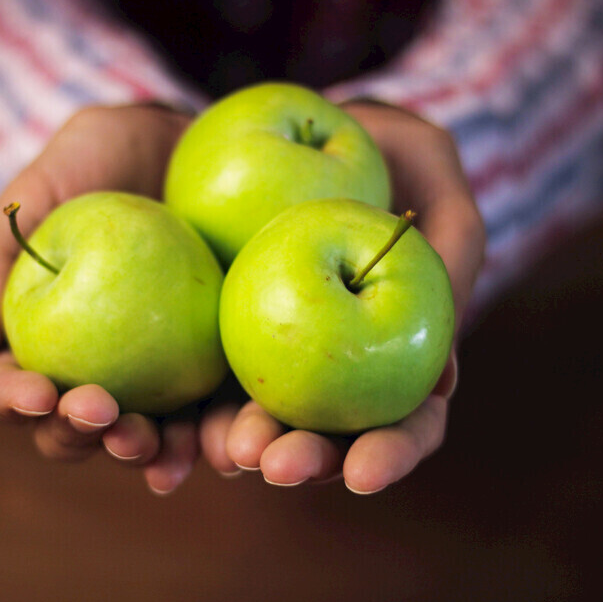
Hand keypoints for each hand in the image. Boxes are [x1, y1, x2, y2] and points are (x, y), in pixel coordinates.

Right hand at [0, 103, 209, 493]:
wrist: (188, 147)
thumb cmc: (100, 161)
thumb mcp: (43, 187)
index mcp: (34, 341)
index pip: (9, 388)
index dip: (14, 399)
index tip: (37, 389)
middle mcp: (89, 372)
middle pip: (69, 429)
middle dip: (77, 433)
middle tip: (100, 411)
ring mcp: (151, 380)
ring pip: (137, 439)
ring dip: (141, 453)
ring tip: (152, 444)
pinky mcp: (209, 373)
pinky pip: (208, 417)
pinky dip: (210, 440)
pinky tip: (220, 451)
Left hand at [201, 101, 485, 493]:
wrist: (301, 126)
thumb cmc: (389, 151)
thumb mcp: (434, 179)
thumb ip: (455, 258)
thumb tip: (444, 380)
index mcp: (391, 357)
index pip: (402, 426)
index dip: (389, 456)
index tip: (364, 476)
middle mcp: (327, 370)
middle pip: (321, 437)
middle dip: (301, 460)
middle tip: (275, 463)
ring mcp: (263, 353)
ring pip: (249, 419)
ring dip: (234, 445)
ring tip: (218, 448)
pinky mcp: (204, 329)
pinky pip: (184, 377)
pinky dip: (169, 408)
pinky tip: (147, 422)